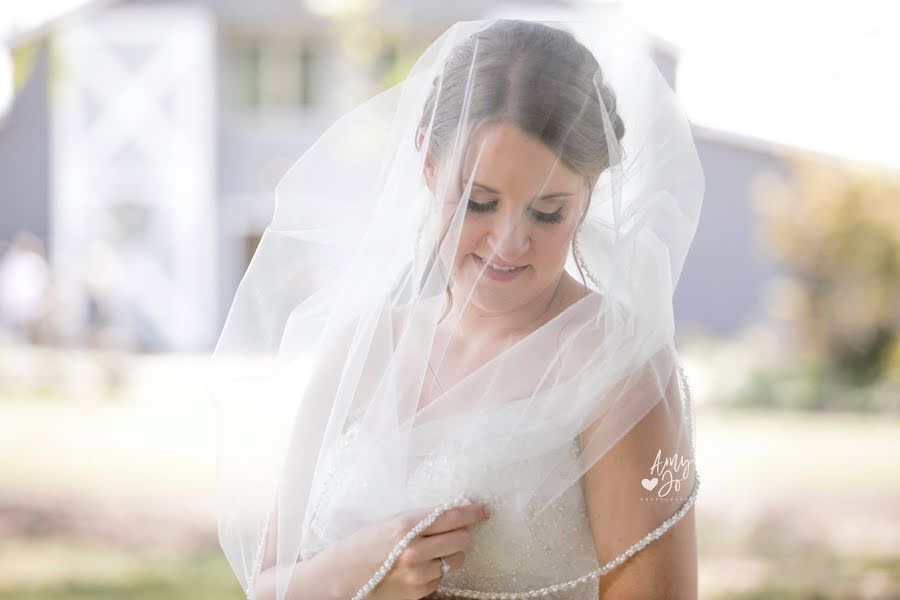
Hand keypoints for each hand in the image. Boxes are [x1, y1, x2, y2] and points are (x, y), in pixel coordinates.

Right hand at [357, 501, 491, 599]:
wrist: (339, 577)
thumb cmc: (362, 544)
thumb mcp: (390, 522)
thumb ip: (422, 519)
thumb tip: (453, 514)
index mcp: (407, 526)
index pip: (452, 516)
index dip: (473, 512)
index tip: (484, 510)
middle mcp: (415, 550)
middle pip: (461, 539)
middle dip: (463, 535)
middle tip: (456, 532)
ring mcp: (416, 574)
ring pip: (453, 561)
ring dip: (446, 556)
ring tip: (427, 553)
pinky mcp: (416, 592)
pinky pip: (439, 579)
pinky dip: (434, 572)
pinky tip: (416, 568)